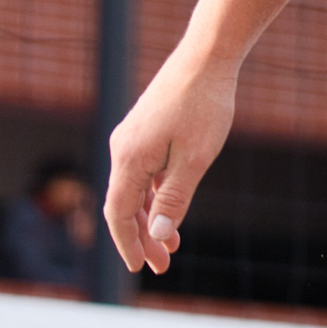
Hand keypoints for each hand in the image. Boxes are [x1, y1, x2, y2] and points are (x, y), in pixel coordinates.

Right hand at [102, 43, 239, 276]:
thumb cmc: (205, 105)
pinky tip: (169, 209)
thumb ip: (174, 198)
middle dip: (140, 238)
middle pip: (124, 205)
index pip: (119, 214)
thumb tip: (154, 236)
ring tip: (170, 246)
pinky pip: (144, 173)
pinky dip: (155, 195)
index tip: (140, 269)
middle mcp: (122, 149)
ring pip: (134, 189)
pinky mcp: (145, 131)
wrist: (207, 57)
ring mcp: (132, 139)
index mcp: (129, 159)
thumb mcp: (196, 158)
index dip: (128, 244)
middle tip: (161, 266)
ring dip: (149, 218)